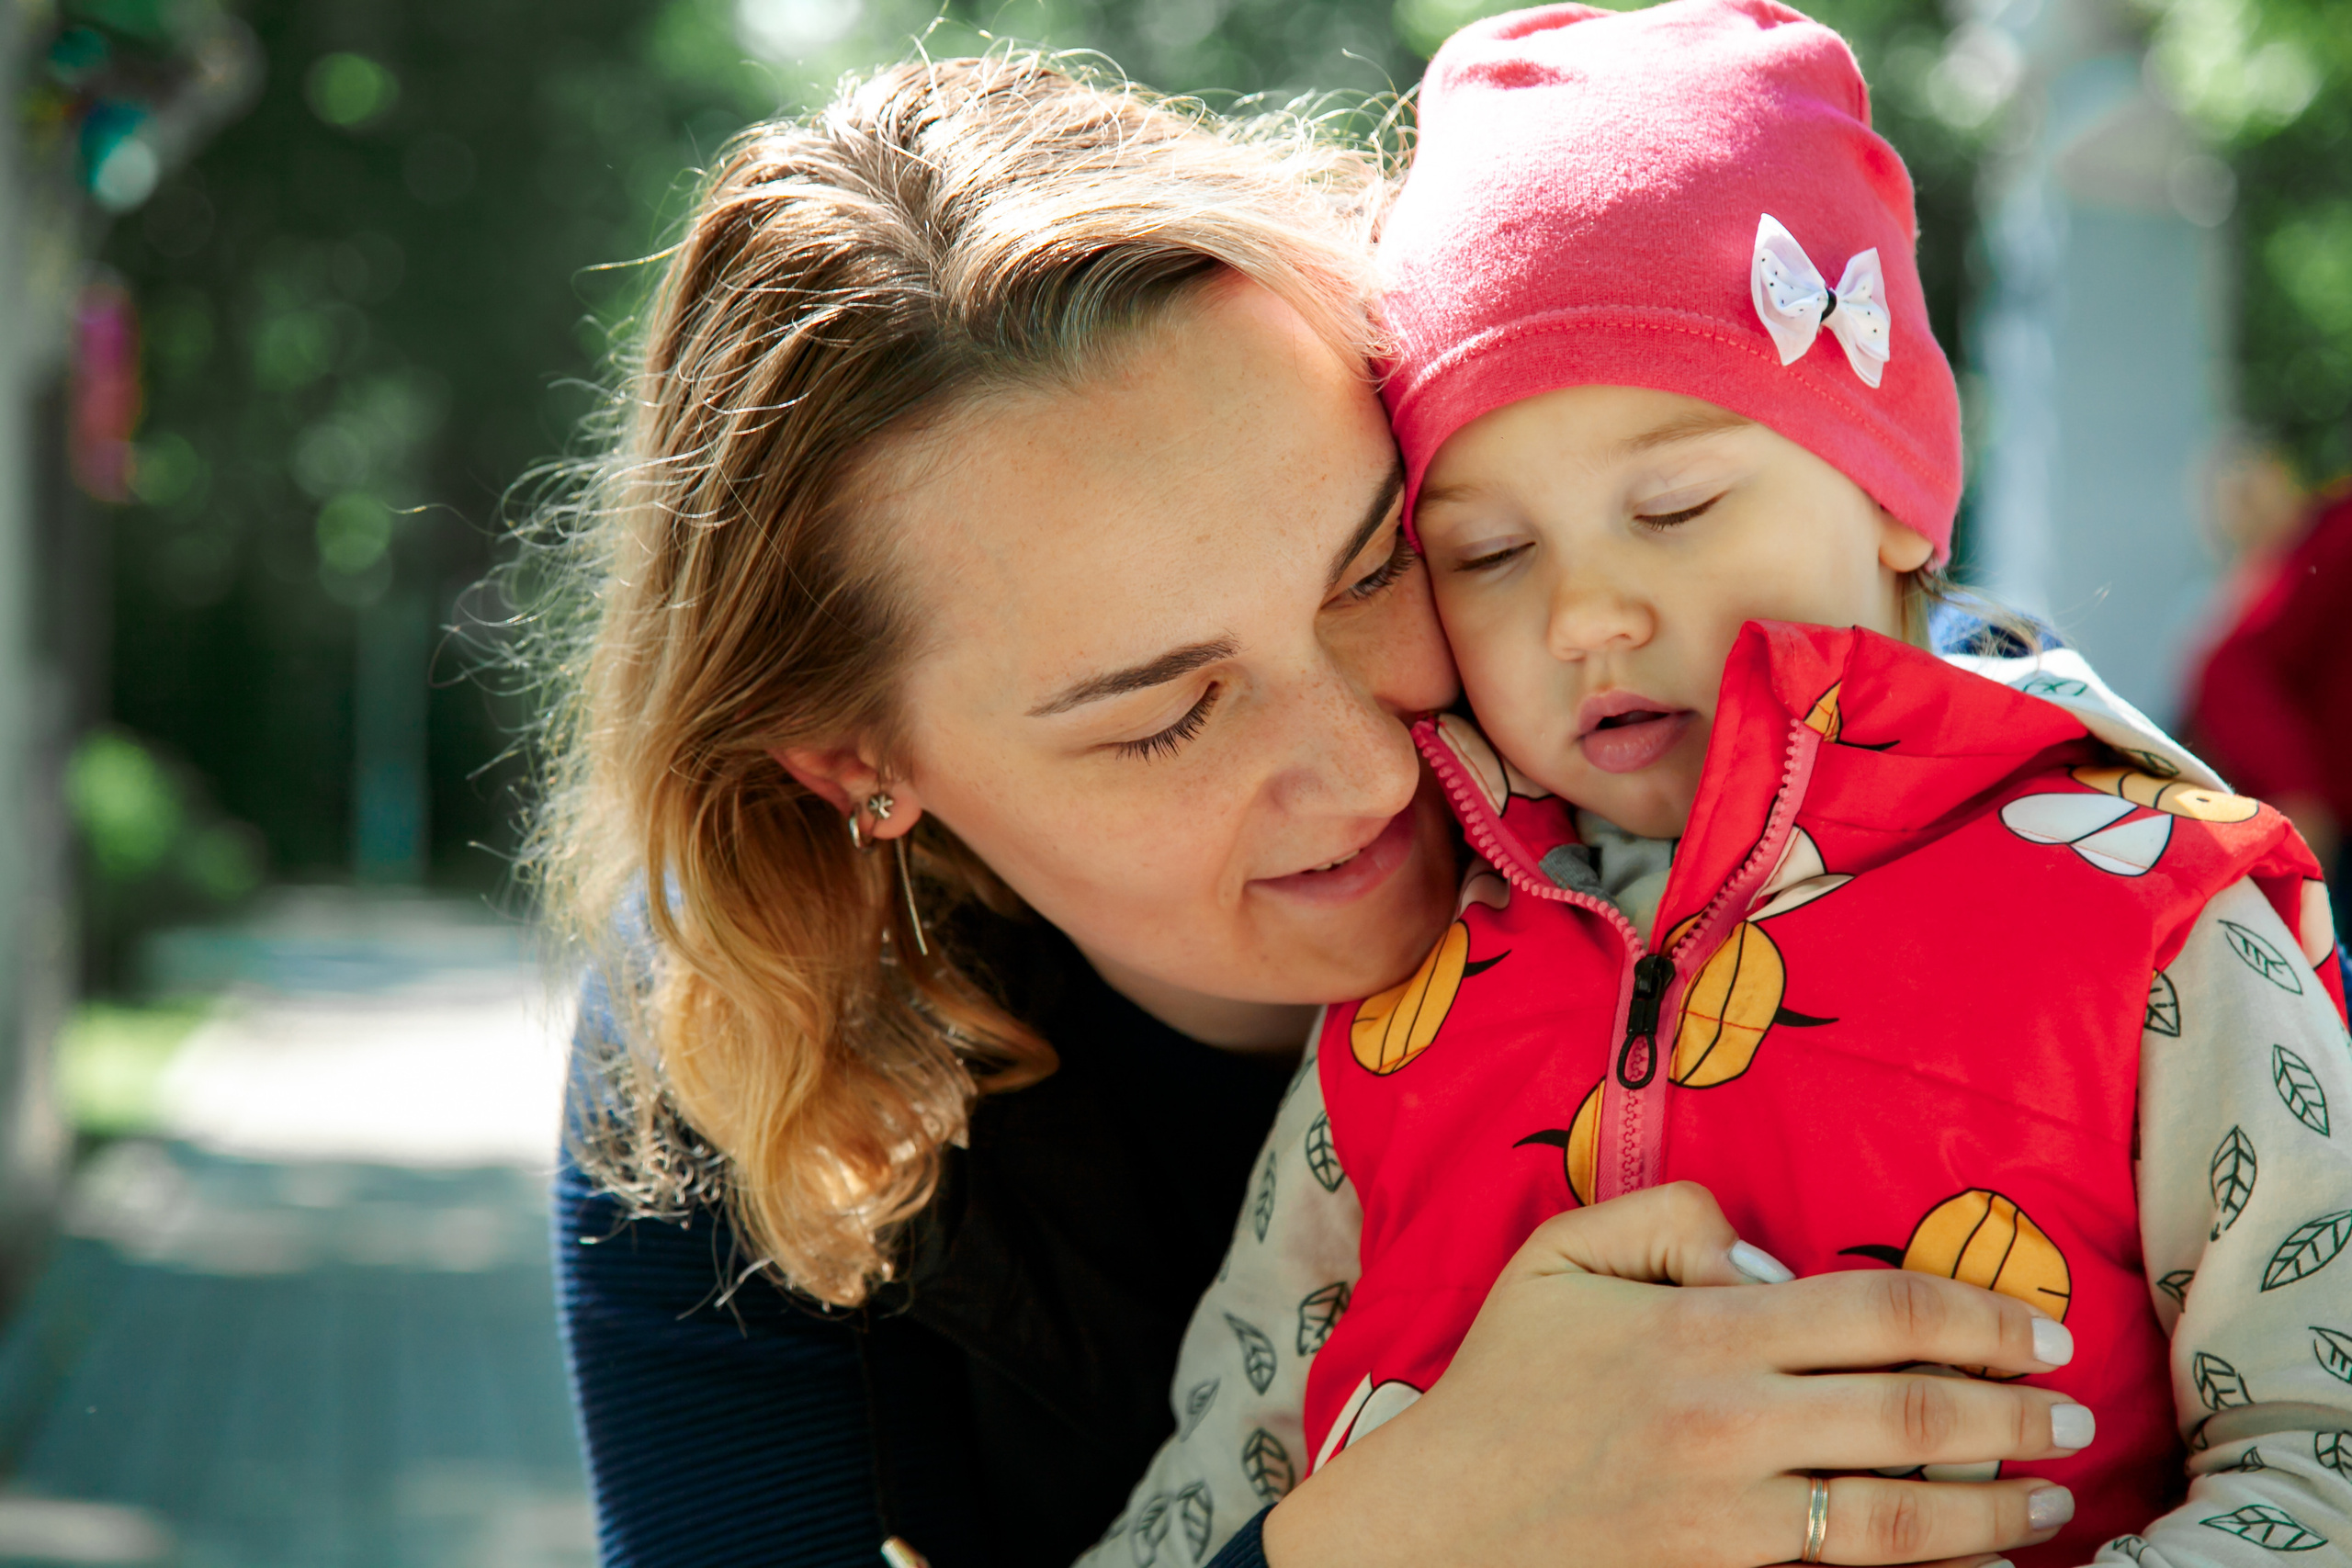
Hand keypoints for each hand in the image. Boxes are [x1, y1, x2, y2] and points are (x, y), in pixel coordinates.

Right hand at [1263, 1183, 2084, 1567]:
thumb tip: (1767, 1251)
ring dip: (1994, 1509)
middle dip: (2016, 1415)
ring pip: (1899, 1514)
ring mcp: (1731, 1517)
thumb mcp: (1558, 1257)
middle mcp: (1729, 1421)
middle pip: (1915, 1415)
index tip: (2041, 1331)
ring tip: (2050, 1504)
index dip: (1981, 1318)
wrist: (1436, 1525)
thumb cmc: (1502, 1383)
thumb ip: (1667, 1213)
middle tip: (2074, 1415)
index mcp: (1701, 1327)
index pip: (1882, 1312)